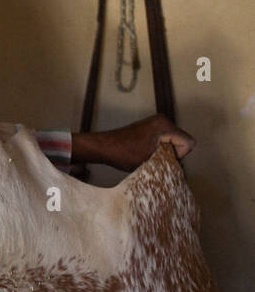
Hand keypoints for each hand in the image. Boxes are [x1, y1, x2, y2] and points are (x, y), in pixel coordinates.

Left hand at [77, 114, 194, 171]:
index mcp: (165, 126)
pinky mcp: (151, 127)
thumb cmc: (123, 153)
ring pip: (173, 143)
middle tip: (154, 158)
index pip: (188, 143)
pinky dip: (159, 149)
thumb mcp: (151, 162)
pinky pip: (165, 140)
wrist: (104, 147)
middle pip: (181, 142)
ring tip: (147, 155)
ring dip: (165, 152)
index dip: (179, 155)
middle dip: (172, 154)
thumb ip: (171, 164)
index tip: (162, 158)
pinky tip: (145, 153)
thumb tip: (182, 171)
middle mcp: (162, 120)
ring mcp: (156, 122)